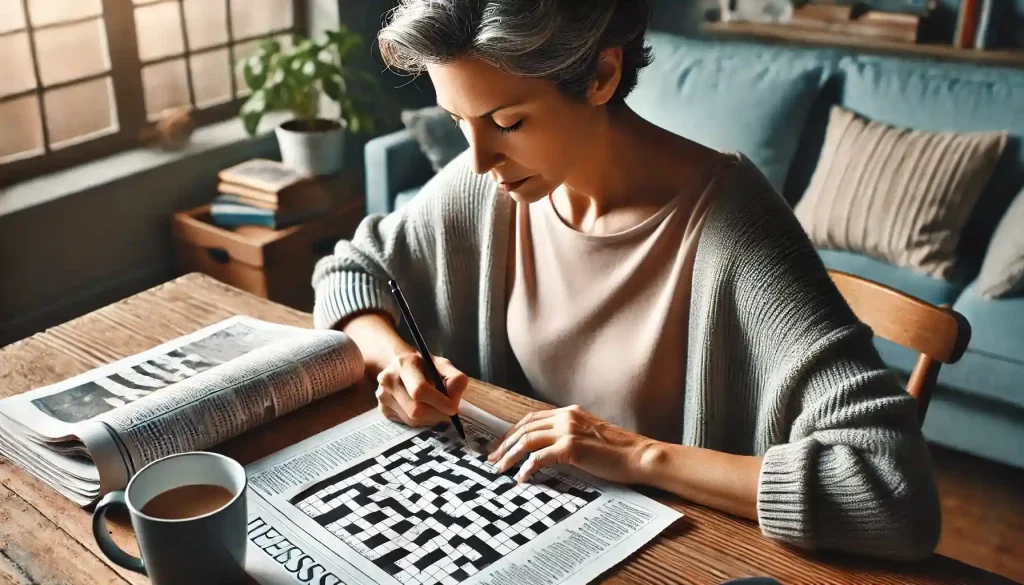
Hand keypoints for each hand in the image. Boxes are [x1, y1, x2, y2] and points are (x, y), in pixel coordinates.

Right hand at [375, 352, 467, 426]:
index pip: (420, 390)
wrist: (398, 365)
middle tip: (447, 412)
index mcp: (404, 364)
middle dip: (436, 414)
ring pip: (412, 420)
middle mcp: (388, 380)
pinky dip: (419, 420)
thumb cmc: (424, 366)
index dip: (439, 402)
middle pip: (415, 410)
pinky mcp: (383, 409)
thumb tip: (454, 401)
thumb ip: (455, 379)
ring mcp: (383, 396)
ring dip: (429, 419)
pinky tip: (421, 408)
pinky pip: (406, 424)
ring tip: (434, 407)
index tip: (453, 408)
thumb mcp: (442, 365)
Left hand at [486, 405, 656, 484]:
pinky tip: (521, 478)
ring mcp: (569, 430)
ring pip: (527, 440)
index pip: (532, 419)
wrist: (639, 456)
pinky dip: (527, 467)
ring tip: (500, 469)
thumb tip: (548, 451)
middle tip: (493, 460)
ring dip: (510, 456)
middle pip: (525, 428)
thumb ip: (570, 437)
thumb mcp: (590, 437)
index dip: (513, 432)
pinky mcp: (572, 447)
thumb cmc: (618, 452)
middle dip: (505, 444)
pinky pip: (539, 457)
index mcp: (570, 412)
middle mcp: (567, 416)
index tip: (502, 446)